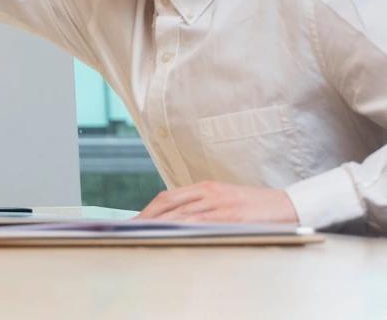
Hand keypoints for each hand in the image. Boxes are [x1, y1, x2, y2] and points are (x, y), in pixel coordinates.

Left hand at [135, 181, 298, 223]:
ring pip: (180, 213)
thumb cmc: (257, 207)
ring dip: (159, 224)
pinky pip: (201, 221)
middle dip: (147, 217)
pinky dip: (182, 227)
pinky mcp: (230, 214)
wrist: (289, 205)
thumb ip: (204, 206)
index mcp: (206, 187)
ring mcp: (218, 202)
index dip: (149, 209)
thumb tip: (180, 220)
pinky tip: (170, 234)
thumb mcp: (226, 200)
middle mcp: (208, 192)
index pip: (168, 197)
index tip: (135, 220)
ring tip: (143, 233)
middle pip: (168, 203)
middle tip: (130, 229)